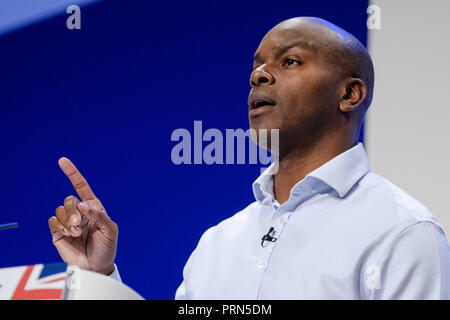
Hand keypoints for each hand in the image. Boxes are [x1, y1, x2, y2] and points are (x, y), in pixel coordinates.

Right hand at [48, 157, 117, 274]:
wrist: (96, 267)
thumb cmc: (107, 248)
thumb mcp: (110, 230)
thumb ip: (99, 215)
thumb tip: (82, 205)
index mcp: (93, 208)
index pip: (81, 187)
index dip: (72, 173)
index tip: (62, 161)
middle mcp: (80, 212)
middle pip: (69, 200)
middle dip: (74, 212)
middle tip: (80, 226)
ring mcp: (68, 222)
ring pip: (60, 210)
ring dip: (68, 222)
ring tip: (77, 234)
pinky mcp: (58, 232)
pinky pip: (53, 221)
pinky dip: (61, 227)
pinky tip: (69, 236)